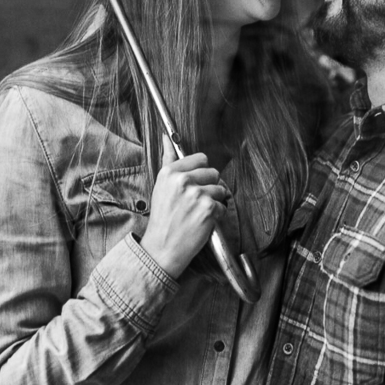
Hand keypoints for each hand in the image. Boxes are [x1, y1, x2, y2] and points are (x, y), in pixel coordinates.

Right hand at [141, 137, 227, 278]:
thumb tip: (167, 137)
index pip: (201, 158)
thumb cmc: (163, 218)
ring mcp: (197, 195)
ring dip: (214, 202)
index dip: (201, 172)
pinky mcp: (208, 209)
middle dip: (209, 187)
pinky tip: (202, 222)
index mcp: (170, 172)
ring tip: (198, 212)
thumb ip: (168, 160)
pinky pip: (223, 206)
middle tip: (196, 201)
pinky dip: (216, 215)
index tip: (196, 182)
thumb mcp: (161, 186)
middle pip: (214, 172)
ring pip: (220, 189)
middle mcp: (183, 181)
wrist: (162, 248)